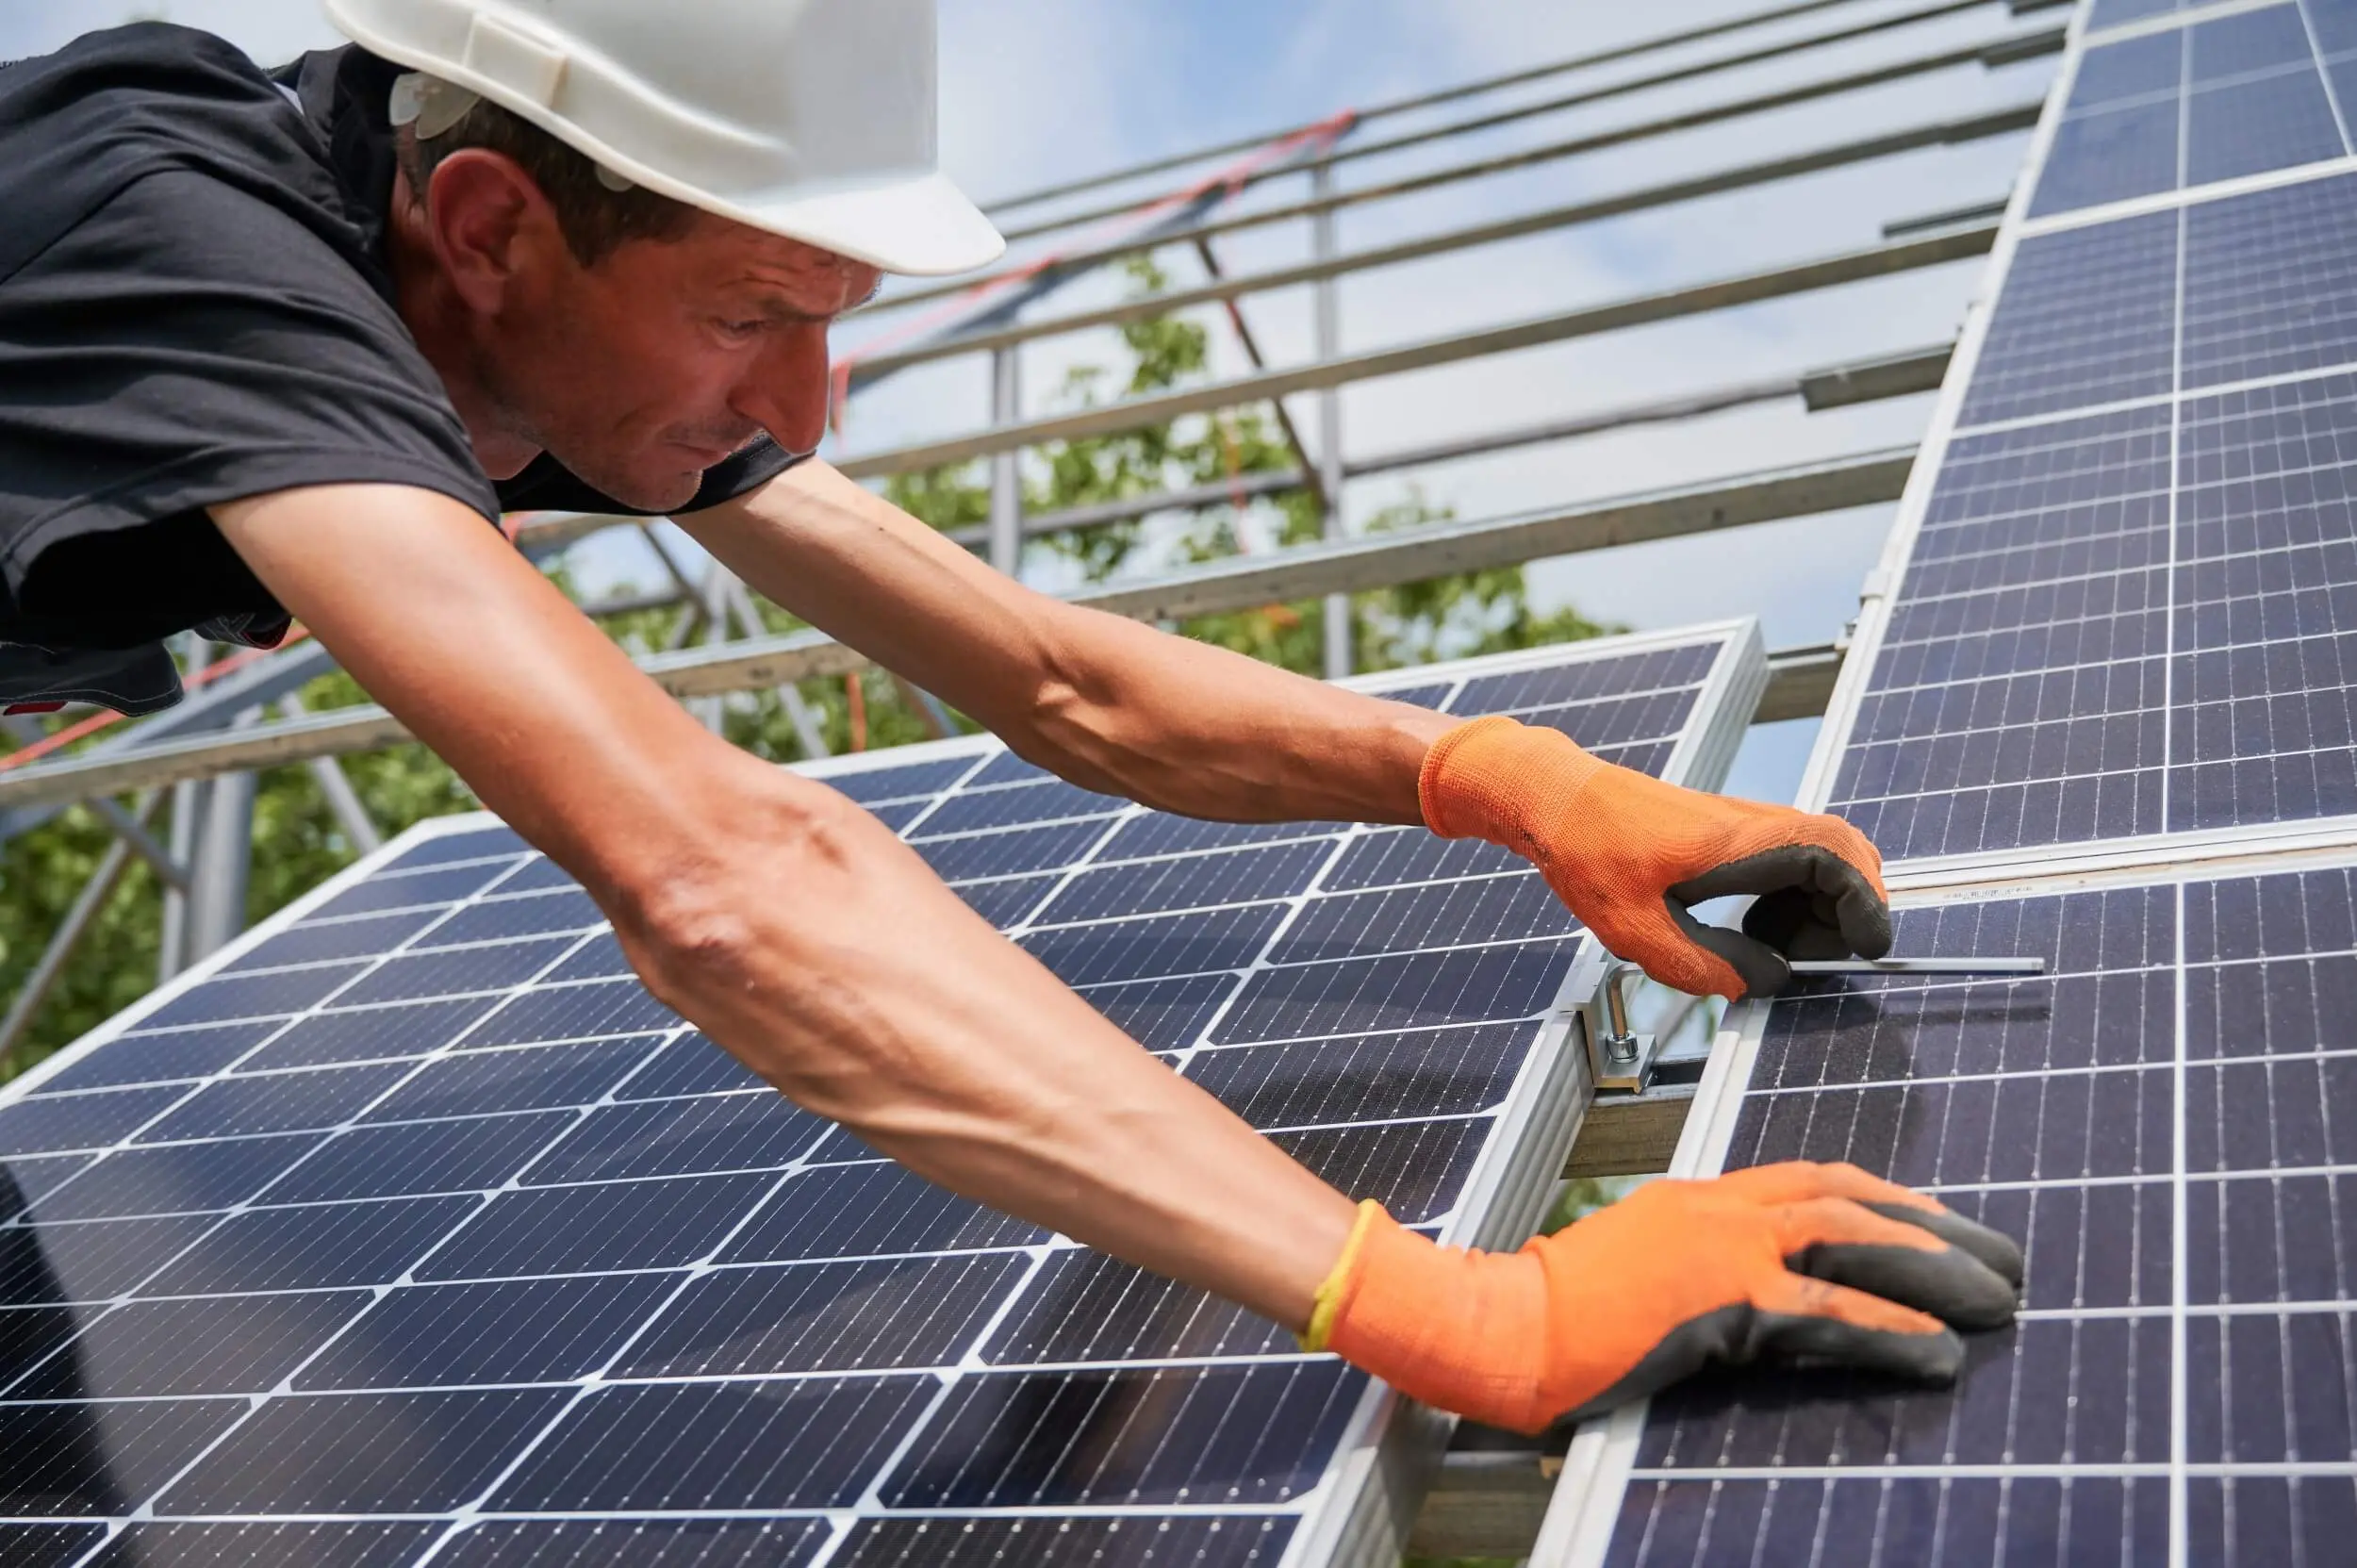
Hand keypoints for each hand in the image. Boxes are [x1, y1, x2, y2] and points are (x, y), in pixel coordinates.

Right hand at [1305, 1162, 2022, 1434]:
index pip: (1809, 1180)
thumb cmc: (1554, 1313)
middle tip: (2004, 1256)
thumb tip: (1747, 1307)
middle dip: (1935, 1228)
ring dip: (1936, 1270)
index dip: (1883, 1197)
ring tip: (2001, 1298)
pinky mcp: (1723, 1303)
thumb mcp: (1635, 1272)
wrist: (1503, 1324)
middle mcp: (1718, 1208)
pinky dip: (1891, 1330)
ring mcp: (1721, 1250)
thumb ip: (1694, 1272)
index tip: (1940, 1215)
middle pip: (1849, 1201)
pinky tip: (1942, 1354)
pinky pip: (1827, 1313)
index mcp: (1697, 1197)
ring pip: (1852, 1243)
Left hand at [1418, 715, 1890, 997]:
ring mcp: (1745, 821)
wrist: (1554, 796)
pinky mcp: (1732, 829)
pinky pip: (1791, 854)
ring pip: (1823, 851)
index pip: (1834, 856)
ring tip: (1781, 948)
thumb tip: (1765, 984)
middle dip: (1855, 906)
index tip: (1866, 946)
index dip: (1865, 901)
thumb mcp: (1634, 929)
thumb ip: (1702, 964)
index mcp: (1735, 843)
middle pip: (1845, 849)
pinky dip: (1797, 892)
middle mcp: (1751, 822)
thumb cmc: (1585, 852)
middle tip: (1821, 956)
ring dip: (1824, 902)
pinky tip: (1757, 927)